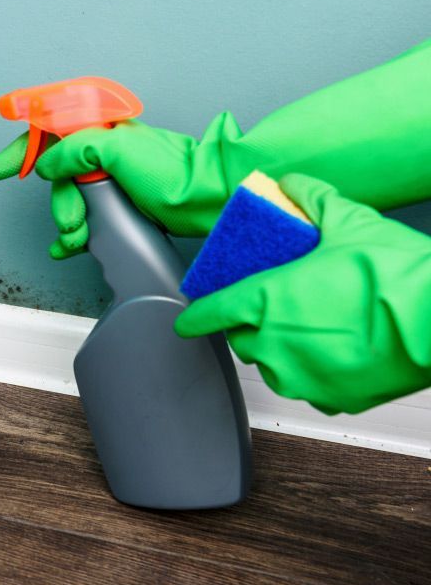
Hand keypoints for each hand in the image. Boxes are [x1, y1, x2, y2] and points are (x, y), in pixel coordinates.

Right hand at [0, 115, 241, 257]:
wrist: (206, 199)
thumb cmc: (173, 171)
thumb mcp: (117, 150)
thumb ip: (75, 151)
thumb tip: (47, 164)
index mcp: (101, 129)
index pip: (49, 131)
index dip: (21, 150)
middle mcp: (103, 151)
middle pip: (56, 174)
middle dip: (58, 201)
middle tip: (69, 219)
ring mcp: (110, 178)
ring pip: (70, 199)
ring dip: (67, 221)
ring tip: (77, 236)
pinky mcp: (119, 203)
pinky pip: (85, 216)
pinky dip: (73, 234)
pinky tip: (68, 247)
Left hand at [175, 174, 430, 413]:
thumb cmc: (395, 275)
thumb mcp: (348, 221)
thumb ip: (311, 200)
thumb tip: (293, 185)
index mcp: (264, 302)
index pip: (210, 313)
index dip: (196, 315)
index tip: (189, 318)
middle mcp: (273, 344)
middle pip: (242, 338)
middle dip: (252, 324)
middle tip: (279, 305)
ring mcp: (299, 376)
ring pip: (272, 364)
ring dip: (281, 348)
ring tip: (314, 324)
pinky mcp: (328, 399)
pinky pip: (307, 384)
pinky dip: (314, 368)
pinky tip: (338, 346)